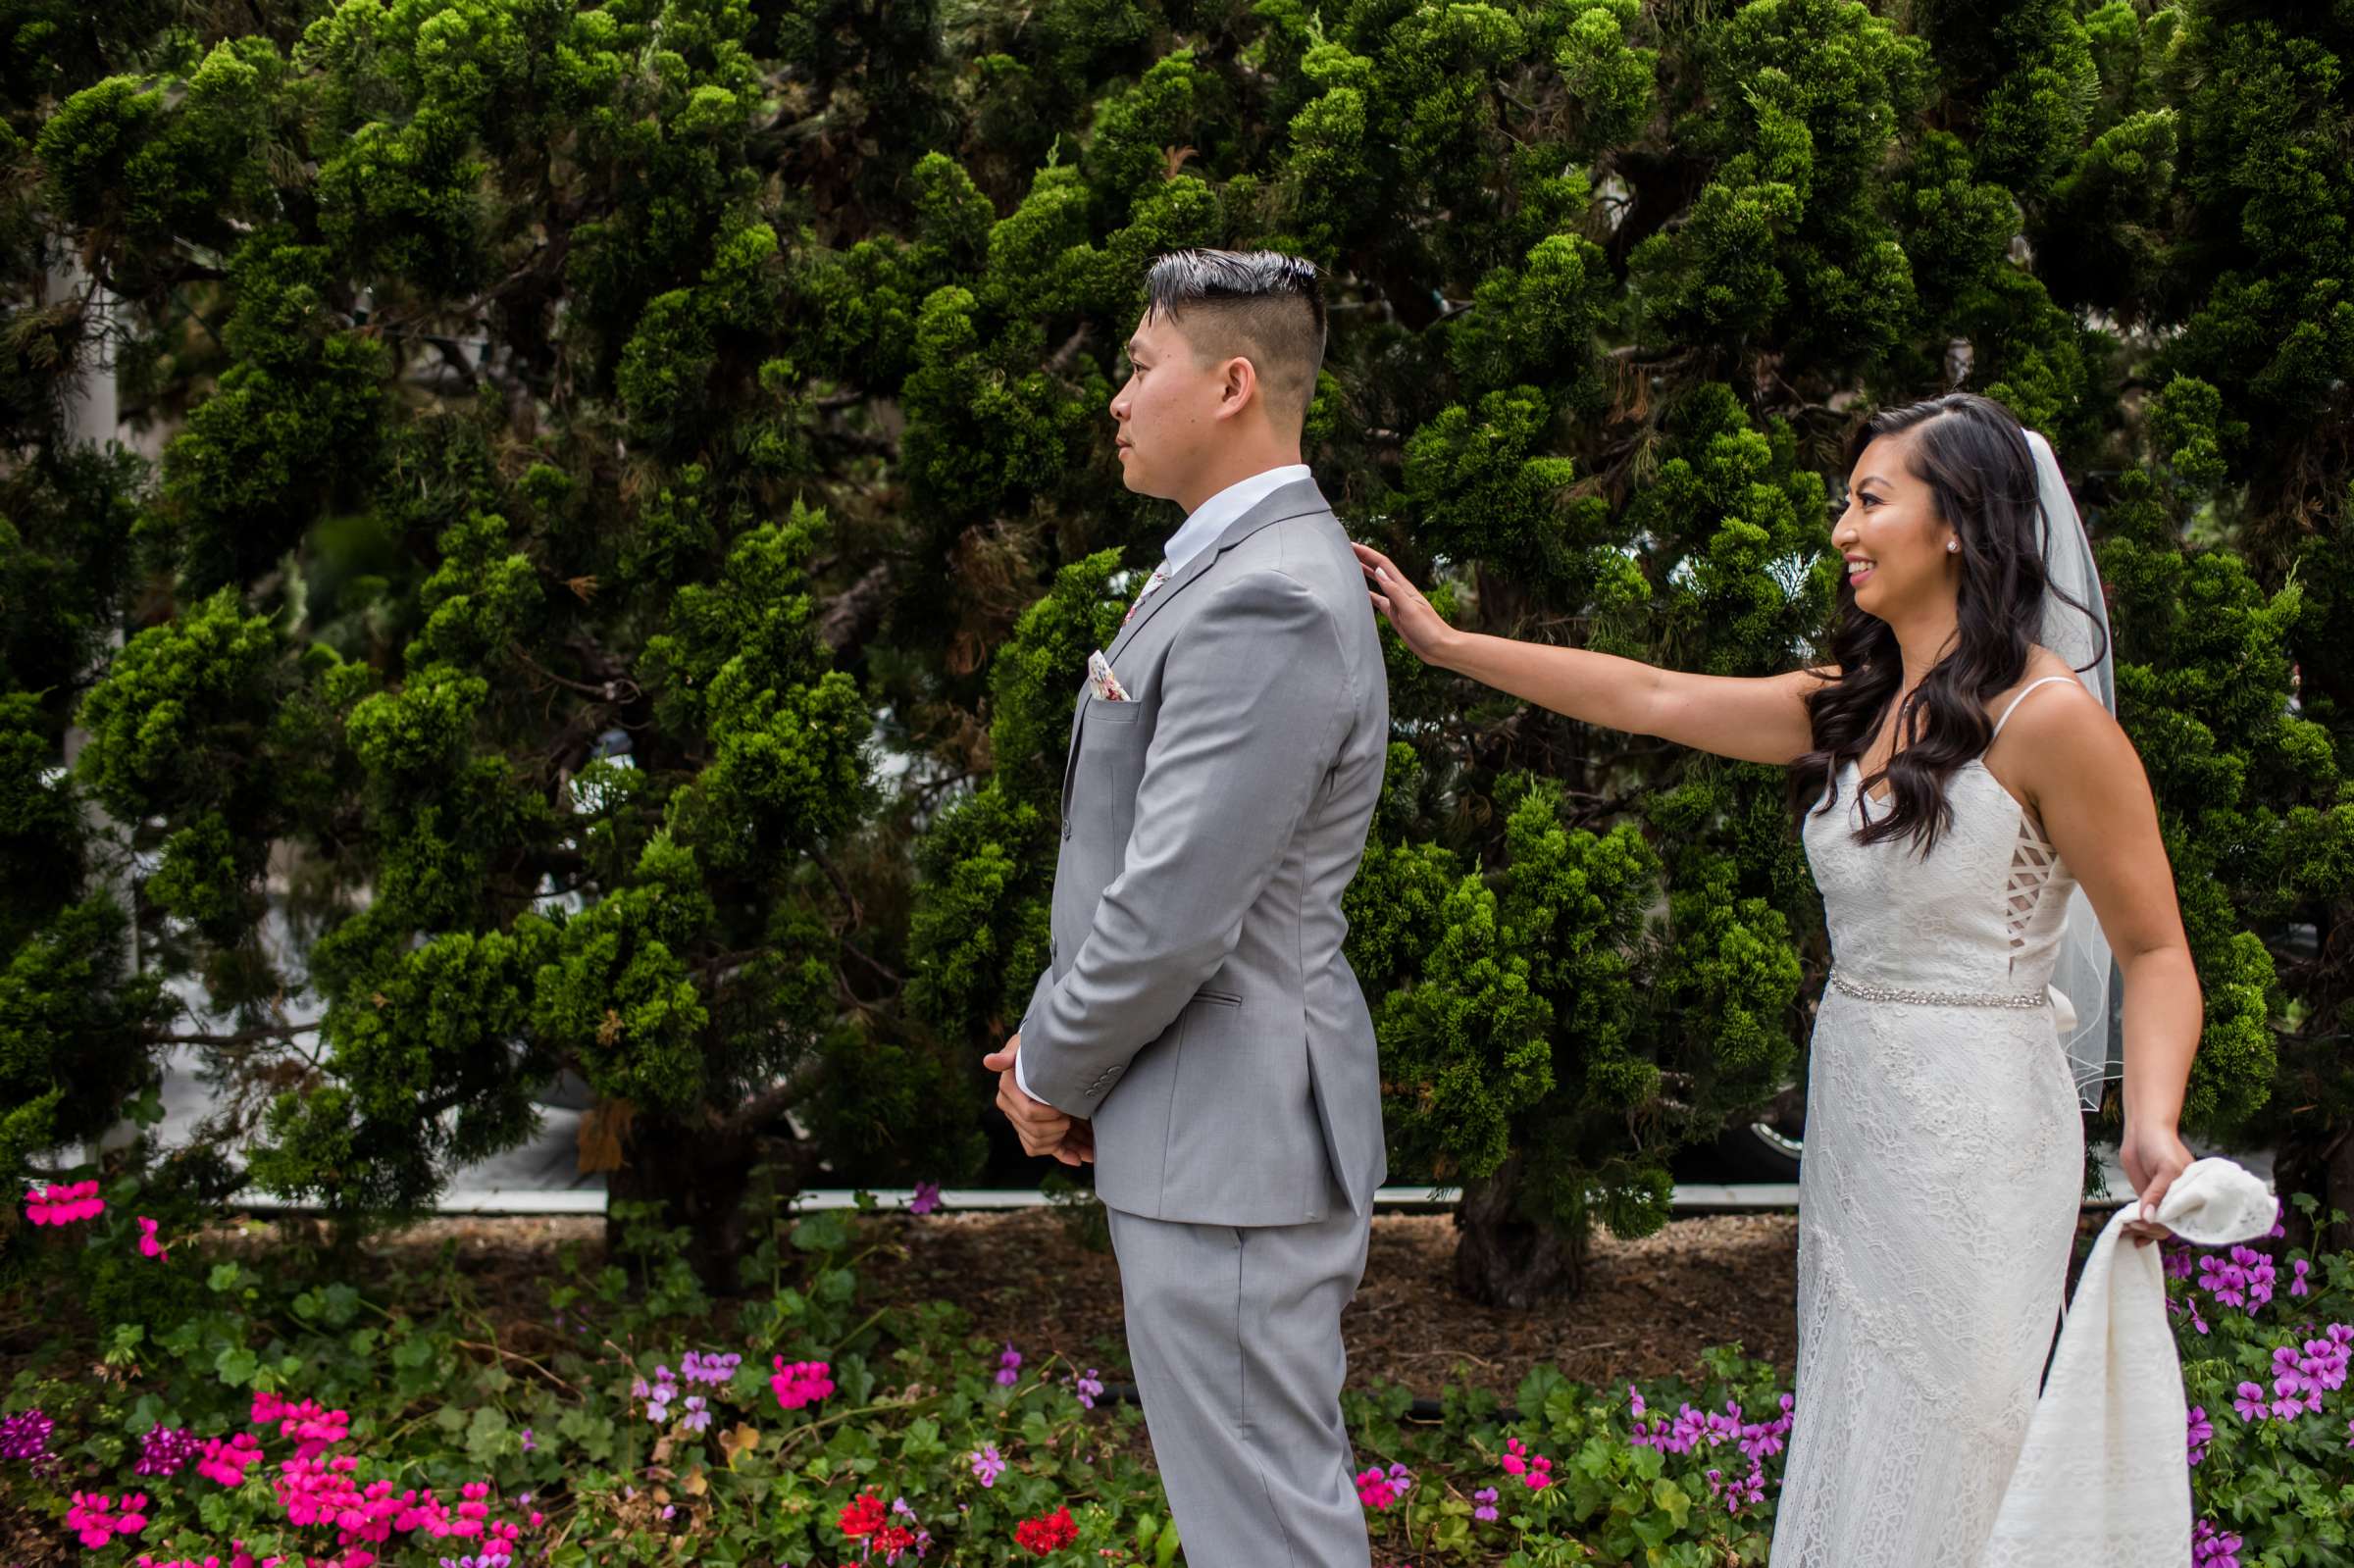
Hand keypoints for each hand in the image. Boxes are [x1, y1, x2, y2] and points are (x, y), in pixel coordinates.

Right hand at [982, 1034, 1087, 1164]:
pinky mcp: (1032, 1130)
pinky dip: (1063, 1155)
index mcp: (1008, 1090)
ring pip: (1039, 1144)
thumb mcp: (1023, 1047)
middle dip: (1058, 1129)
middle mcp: (1011, 1109)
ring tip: (1081, 1135)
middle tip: (1073, 1116)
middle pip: (1035, 1132)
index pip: (1030, 1113)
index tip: (1064, 1107)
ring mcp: (1021, 1122)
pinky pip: (1043, 1149)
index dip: (1049, 1115)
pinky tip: (1078, 1158)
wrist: (1042, 1055)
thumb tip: (989, 1061)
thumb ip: (1008, 1055)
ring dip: (1063, 1143)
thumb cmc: (1033, 1049)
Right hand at [1350, 542, 1458, 666]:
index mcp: (1403, 588)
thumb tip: (1379, 571)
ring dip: (1365, 573)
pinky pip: (1378, 601)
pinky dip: (1368, 595)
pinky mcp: (1395, 615)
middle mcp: (1399, 592)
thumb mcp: (1410, 609)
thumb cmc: (1429, 629)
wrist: (1440, 648)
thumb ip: (1394, 591)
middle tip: (1347, 550)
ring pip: (1377, 584)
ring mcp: (1396, 603)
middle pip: (1378, 570)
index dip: (1367, 553)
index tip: (1352, 545)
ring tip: (1350, 566)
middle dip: (1364, 558)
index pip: (1382, 564)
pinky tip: (1361, 593)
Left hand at [2119, 1119, 2194, 1247]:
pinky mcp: (2149, 1199)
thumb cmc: (2161, 1144)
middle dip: (2153, 1230)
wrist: (2143, 1132)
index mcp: (2192, 1194)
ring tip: (2129, 1229)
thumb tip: (2149, 1217)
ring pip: (2158, 1225)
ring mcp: (2164, 1200)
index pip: (2185, 1220)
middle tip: (2135, 1225)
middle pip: (2171, 1226)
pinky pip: (2147, 1219)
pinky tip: (2133, 1238)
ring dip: (2144, 1231)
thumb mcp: (2165, 1168)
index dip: (2168, 1226)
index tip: (2149, 1224)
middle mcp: (2180, 1200)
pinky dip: (2140, 1229)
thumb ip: (2157, 1193)